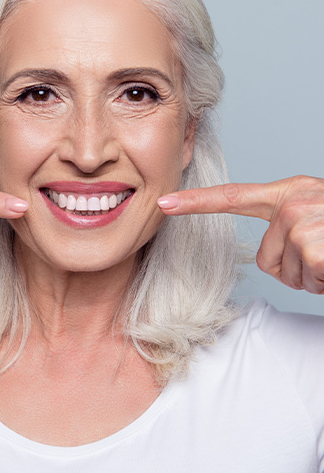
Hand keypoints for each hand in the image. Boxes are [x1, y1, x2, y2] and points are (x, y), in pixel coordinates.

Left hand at [157, 175, 323, 293]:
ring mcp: (303, 221)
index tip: (164, 204)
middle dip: (296, 270)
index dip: (196, 203)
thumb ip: (287, 226)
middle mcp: (293, 201)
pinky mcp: (313, 243)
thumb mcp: (317, 217)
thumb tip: (267, 257)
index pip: (233, 197)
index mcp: (290, 193)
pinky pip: (307, 279)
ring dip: (314, 277)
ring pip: (286, 274)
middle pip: (265, 258)